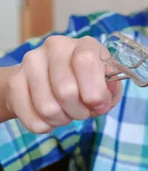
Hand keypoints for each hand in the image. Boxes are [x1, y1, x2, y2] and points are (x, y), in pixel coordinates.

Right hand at [4, 35, 122, 132]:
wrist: (52, 80)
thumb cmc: (87, 83)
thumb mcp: (107, 85)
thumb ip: (111, 90)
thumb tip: (103, 97)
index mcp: (85, 44)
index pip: (86, 62)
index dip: (95, 91)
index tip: (99, 104)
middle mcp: (56, 47)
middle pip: (66, 91)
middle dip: (80, 111)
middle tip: (83, 111)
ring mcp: (31, 62)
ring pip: (47, 108)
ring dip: (62, 119)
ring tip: (67, 112)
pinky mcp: (15, 81)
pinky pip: (32, 119)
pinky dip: (46, 125)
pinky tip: (50, 117)